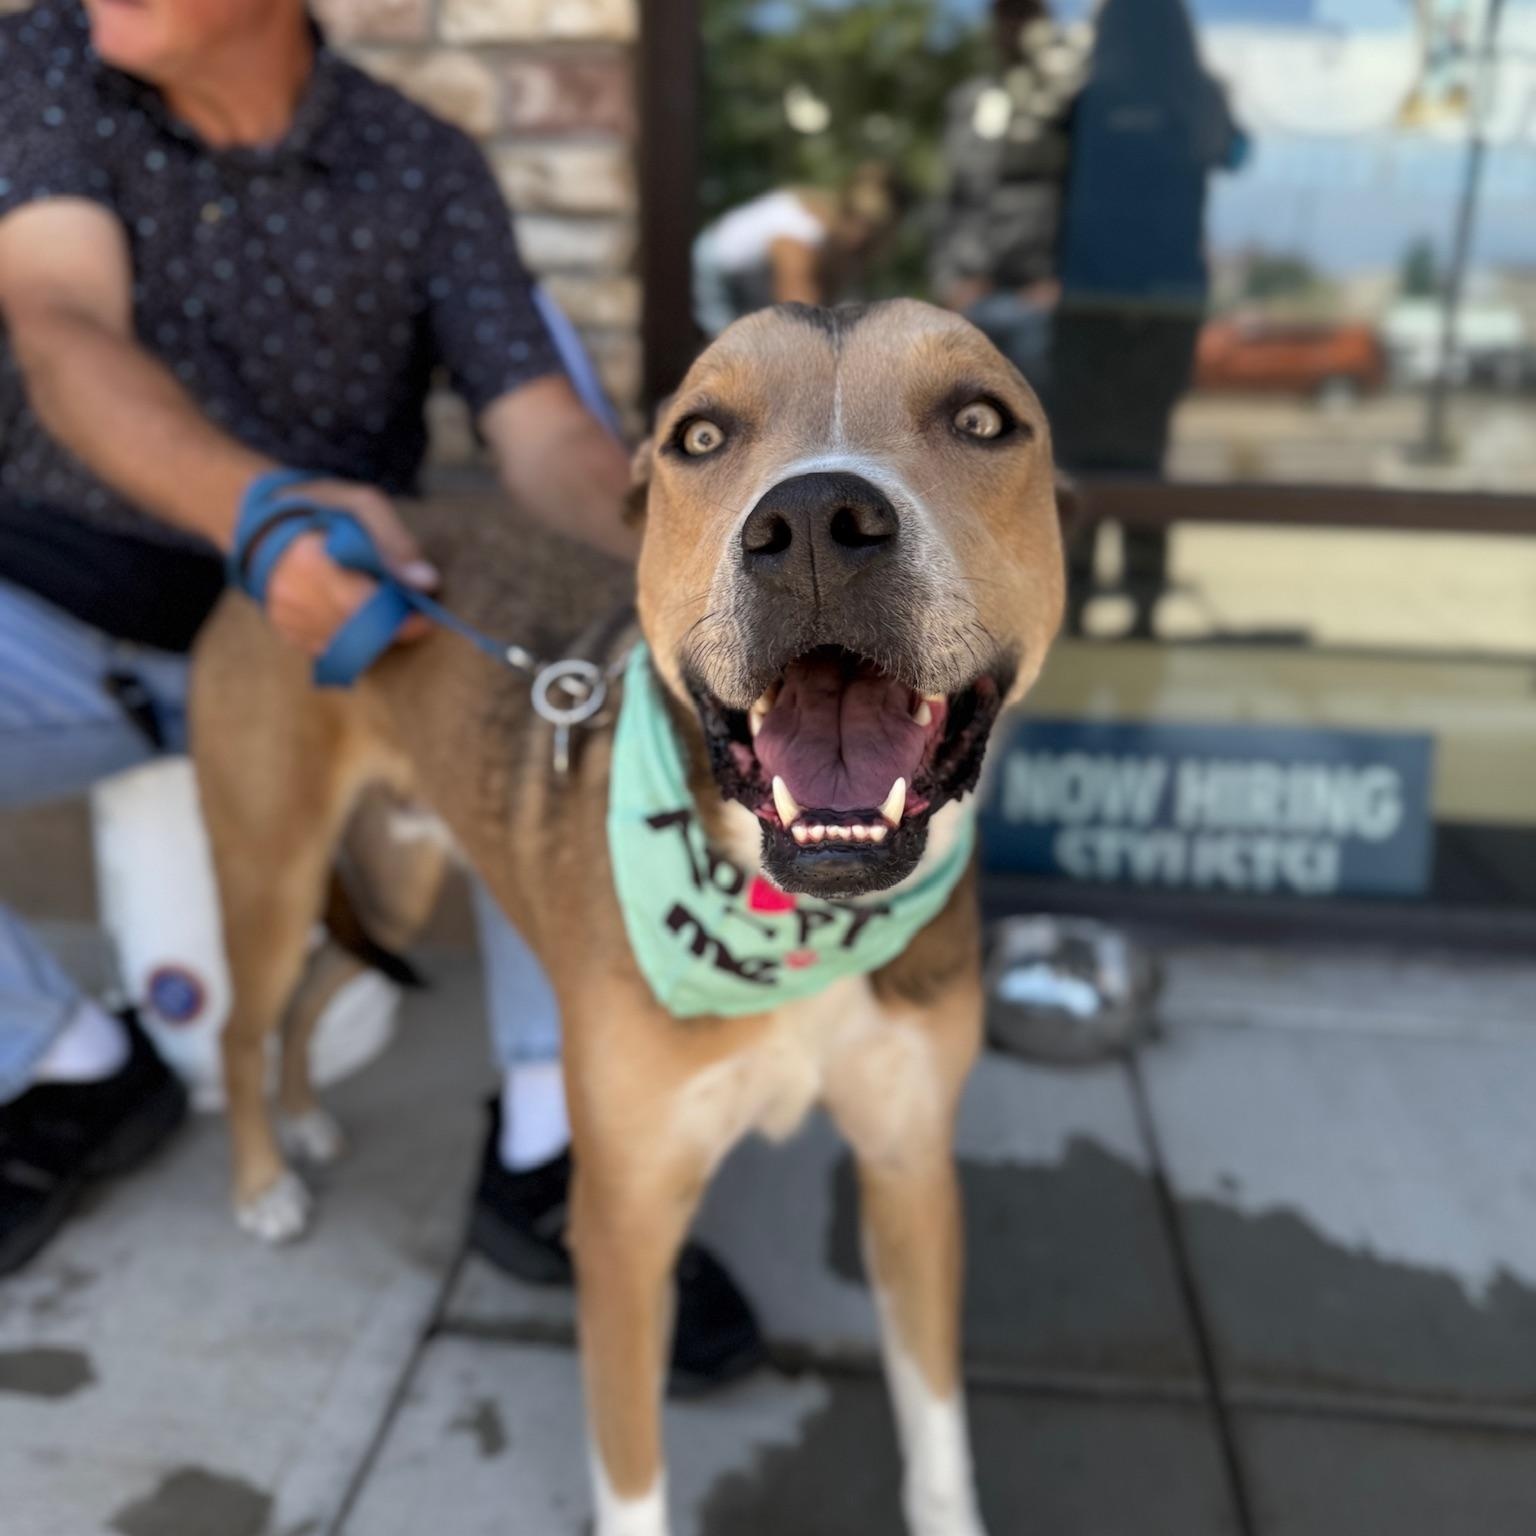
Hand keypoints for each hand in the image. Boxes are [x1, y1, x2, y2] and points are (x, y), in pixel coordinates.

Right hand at [263, 480, 438, 658]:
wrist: (260, 521)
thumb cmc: (317, 508)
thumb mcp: (361, 505)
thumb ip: (395, 541)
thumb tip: (426, 582)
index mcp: (315, 564)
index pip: (369, 609)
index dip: (403, 620)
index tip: (426, 616)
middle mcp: (297, 599)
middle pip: (361, 633)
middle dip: (390, 626)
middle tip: (404, 609)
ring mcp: (288, 619)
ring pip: (346, 647)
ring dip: (370, 633)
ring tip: (374, 604)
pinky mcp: (285, 631)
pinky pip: (328, 649)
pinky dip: (347, 637)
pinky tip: (350, 612)